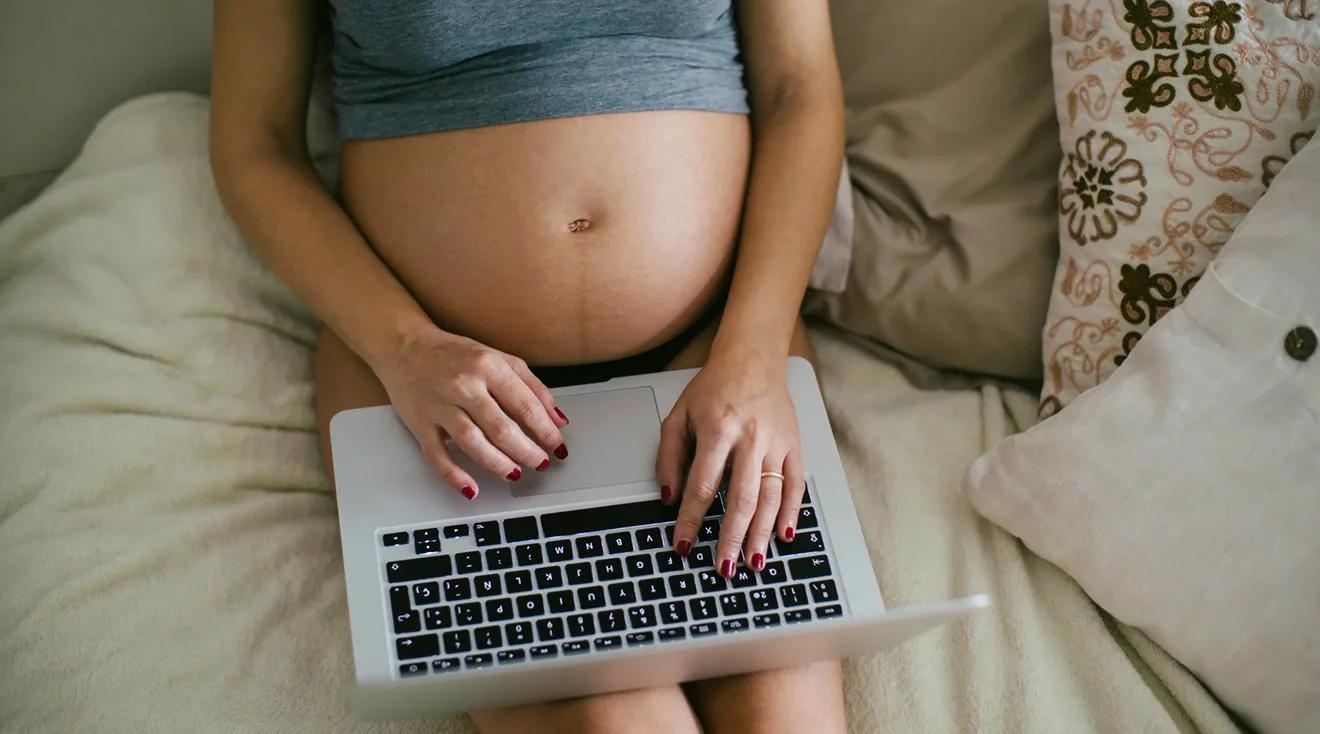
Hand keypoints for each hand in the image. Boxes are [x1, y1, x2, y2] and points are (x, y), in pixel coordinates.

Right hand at [372, 325, 568, 498]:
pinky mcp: (420, 424)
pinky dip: (454, 475)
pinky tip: (471, 488)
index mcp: (488, 367)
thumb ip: (532, 387)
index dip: (545, 431)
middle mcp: (464, 386)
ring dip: (498, 463)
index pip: (525, 405)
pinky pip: (437, 455)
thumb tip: (558, 419)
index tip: (557, 446)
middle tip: (540, 463)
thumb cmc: (454, 354)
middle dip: (526, 451)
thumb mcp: (499, 359)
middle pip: (501, 428)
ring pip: (472, 442)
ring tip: (515, 474)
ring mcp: (440, 406)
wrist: (405, 346)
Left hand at [656, 350, 805, 578]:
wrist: (753, 360)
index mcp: (718, 431)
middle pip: (742, 498)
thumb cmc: (713, 389)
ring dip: (762, 534)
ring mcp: (776, 445)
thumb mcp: (678, 416)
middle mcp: (751, 440)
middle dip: (731, 537)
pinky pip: (796, 485)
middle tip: (724, 567)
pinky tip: (784, 535)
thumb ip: (669, 458)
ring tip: (753, 562)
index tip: (683, 544)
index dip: (690, 520)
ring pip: (771, 497)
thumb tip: (668, 498)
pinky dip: (792, 512)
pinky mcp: (793, 447)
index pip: (702, 486)